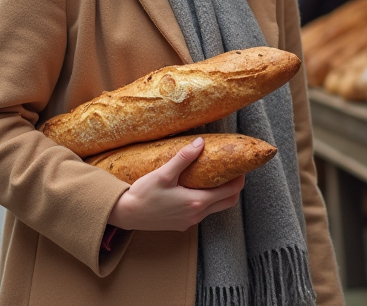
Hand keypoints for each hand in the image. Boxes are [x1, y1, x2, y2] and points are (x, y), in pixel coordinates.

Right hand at [106, 136, 244, 231]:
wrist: (126, 214)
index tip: (240, 167)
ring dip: (219, 195)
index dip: (239, 179)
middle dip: (234, 188)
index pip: (229, 192)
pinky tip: (195, 189)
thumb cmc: (143, 194)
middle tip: (232, 172)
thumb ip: (184, 158)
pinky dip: (206, 201)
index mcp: (196, 202)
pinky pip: (201, 213)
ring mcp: (189, 222)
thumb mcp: (163, 173)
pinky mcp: (181, 225)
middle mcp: (196, 215)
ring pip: (214, 209)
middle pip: (227, 203)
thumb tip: (200, 143)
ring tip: (214, 177)